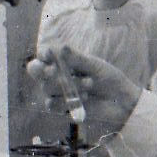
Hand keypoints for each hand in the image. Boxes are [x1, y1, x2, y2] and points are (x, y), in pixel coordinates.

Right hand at [25, 45, 141, 138]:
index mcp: (62, 61)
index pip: (42, 55)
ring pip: (46, 89)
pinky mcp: (60, 108)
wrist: (120, 103)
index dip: (43, 55)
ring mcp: (56, 92)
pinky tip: (84, 99)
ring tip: (89, 84)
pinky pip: (53, 105)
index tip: (50, 55)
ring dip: (67, 86)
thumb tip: (63, 47)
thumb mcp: (96, 66)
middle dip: (47, 71)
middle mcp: (54, 76)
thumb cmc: (108, 79)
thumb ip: (78, 59)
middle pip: (36, 71)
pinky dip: (69, 101)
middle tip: (55, 71)